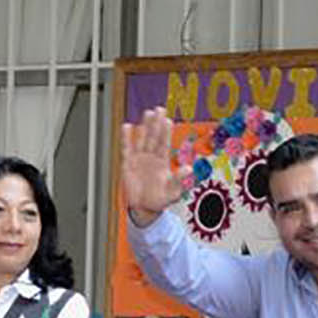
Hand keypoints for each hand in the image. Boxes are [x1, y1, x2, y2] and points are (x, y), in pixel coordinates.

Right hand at [119, 108, 187, 223]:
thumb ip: (180, 179)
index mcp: (162, 161)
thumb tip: (190, 168)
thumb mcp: (174, 191)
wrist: (145, 208)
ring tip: (147, 113)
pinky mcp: (128, 163)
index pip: (164, 143)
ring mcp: (140, 158)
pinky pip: (127, 149)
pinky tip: (127, 127)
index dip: (166, 132)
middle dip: (156, 123)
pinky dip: (127, 138)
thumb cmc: (161, 199)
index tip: (168, 120)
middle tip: (159, 109)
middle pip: (154, 137)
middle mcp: (151, 157)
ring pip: (142, 139)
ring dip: (144, 127)